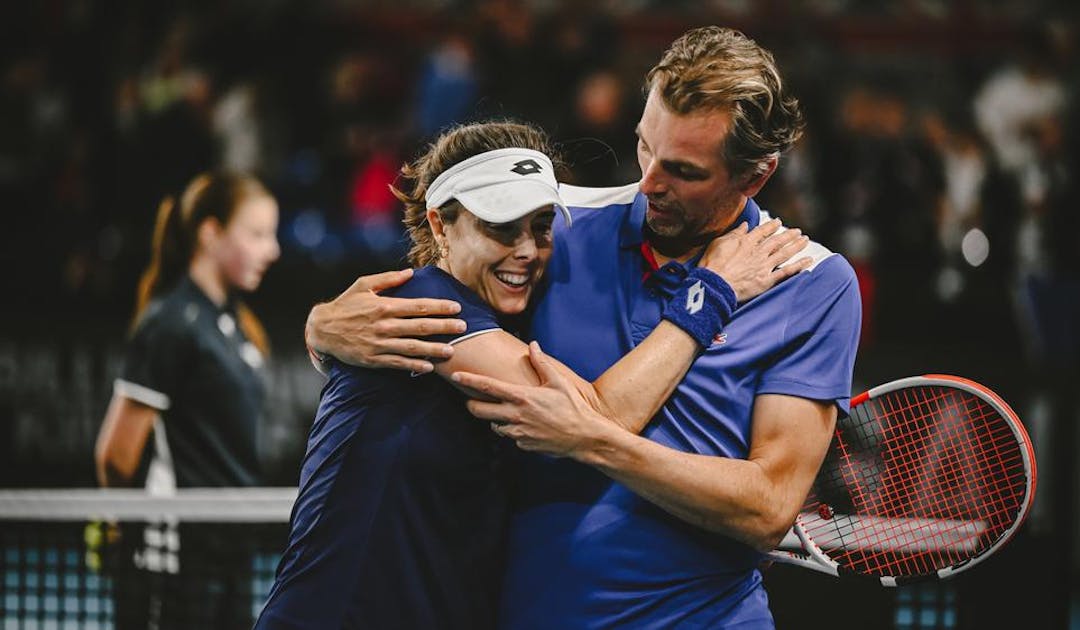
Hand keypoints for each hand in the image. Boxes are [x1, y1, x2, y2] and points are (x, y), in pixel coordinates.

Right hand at [305, 269, 465, 372]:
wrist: (322, 330)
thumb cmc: (345, 305)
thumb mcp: (363, 285)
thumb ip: (388, 279)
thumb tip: (410, 272)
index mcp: (385, 306)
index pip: (418, 306)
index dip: (439, 307)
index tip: (456, 308)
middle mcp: (385, 326)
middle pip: (421, 327)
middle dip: (444, 327)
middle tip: (463, 327)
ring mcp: (380, 344)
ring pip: (413, 348)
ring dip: (434, 349)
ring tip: (452, 351)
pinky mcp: (374, 359)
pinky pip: (398, 363)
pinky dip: (415, 366)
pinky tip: (429, 367)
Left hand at [453, 342, 619, 457]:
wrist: (584, 436)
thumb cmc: (573, 406)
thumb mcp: (558, 382)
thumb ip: (542, 363)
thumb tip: (533, 344)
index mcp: (522, 397)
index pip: (488, 387)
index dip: (469, 380)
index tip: (455, 375)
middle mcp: (516, 415)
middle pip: (479, 411)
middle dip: (472, 404)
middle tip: (472, 400)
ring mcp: (518, 432)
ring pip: (494, 425)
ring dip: (495, 419)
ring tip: (506, 412)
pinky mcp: (523, 445)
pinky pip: (510, 436)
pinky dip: (513, 430)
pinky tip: (526, 425)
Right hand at [700, 218, 811, 301]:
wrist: (715, 284)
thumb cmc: (712, 264)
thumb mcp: (719, 243)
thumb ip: (735, 234)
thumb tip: (746, 225)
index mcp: (746, 242)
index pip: (762, 231)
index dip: (771, 226)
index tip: (779, 222)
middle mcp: (758, 252)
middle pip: (777, 241)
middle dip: (788, 235)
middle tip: (798, 231)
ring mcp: (764, 266)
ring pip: (784, 253)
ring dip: (796, 246)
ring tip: (805, 240)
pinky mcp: (766, 280)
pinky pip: (786, 272)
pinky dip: (798, 266)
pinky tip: (808, 261)